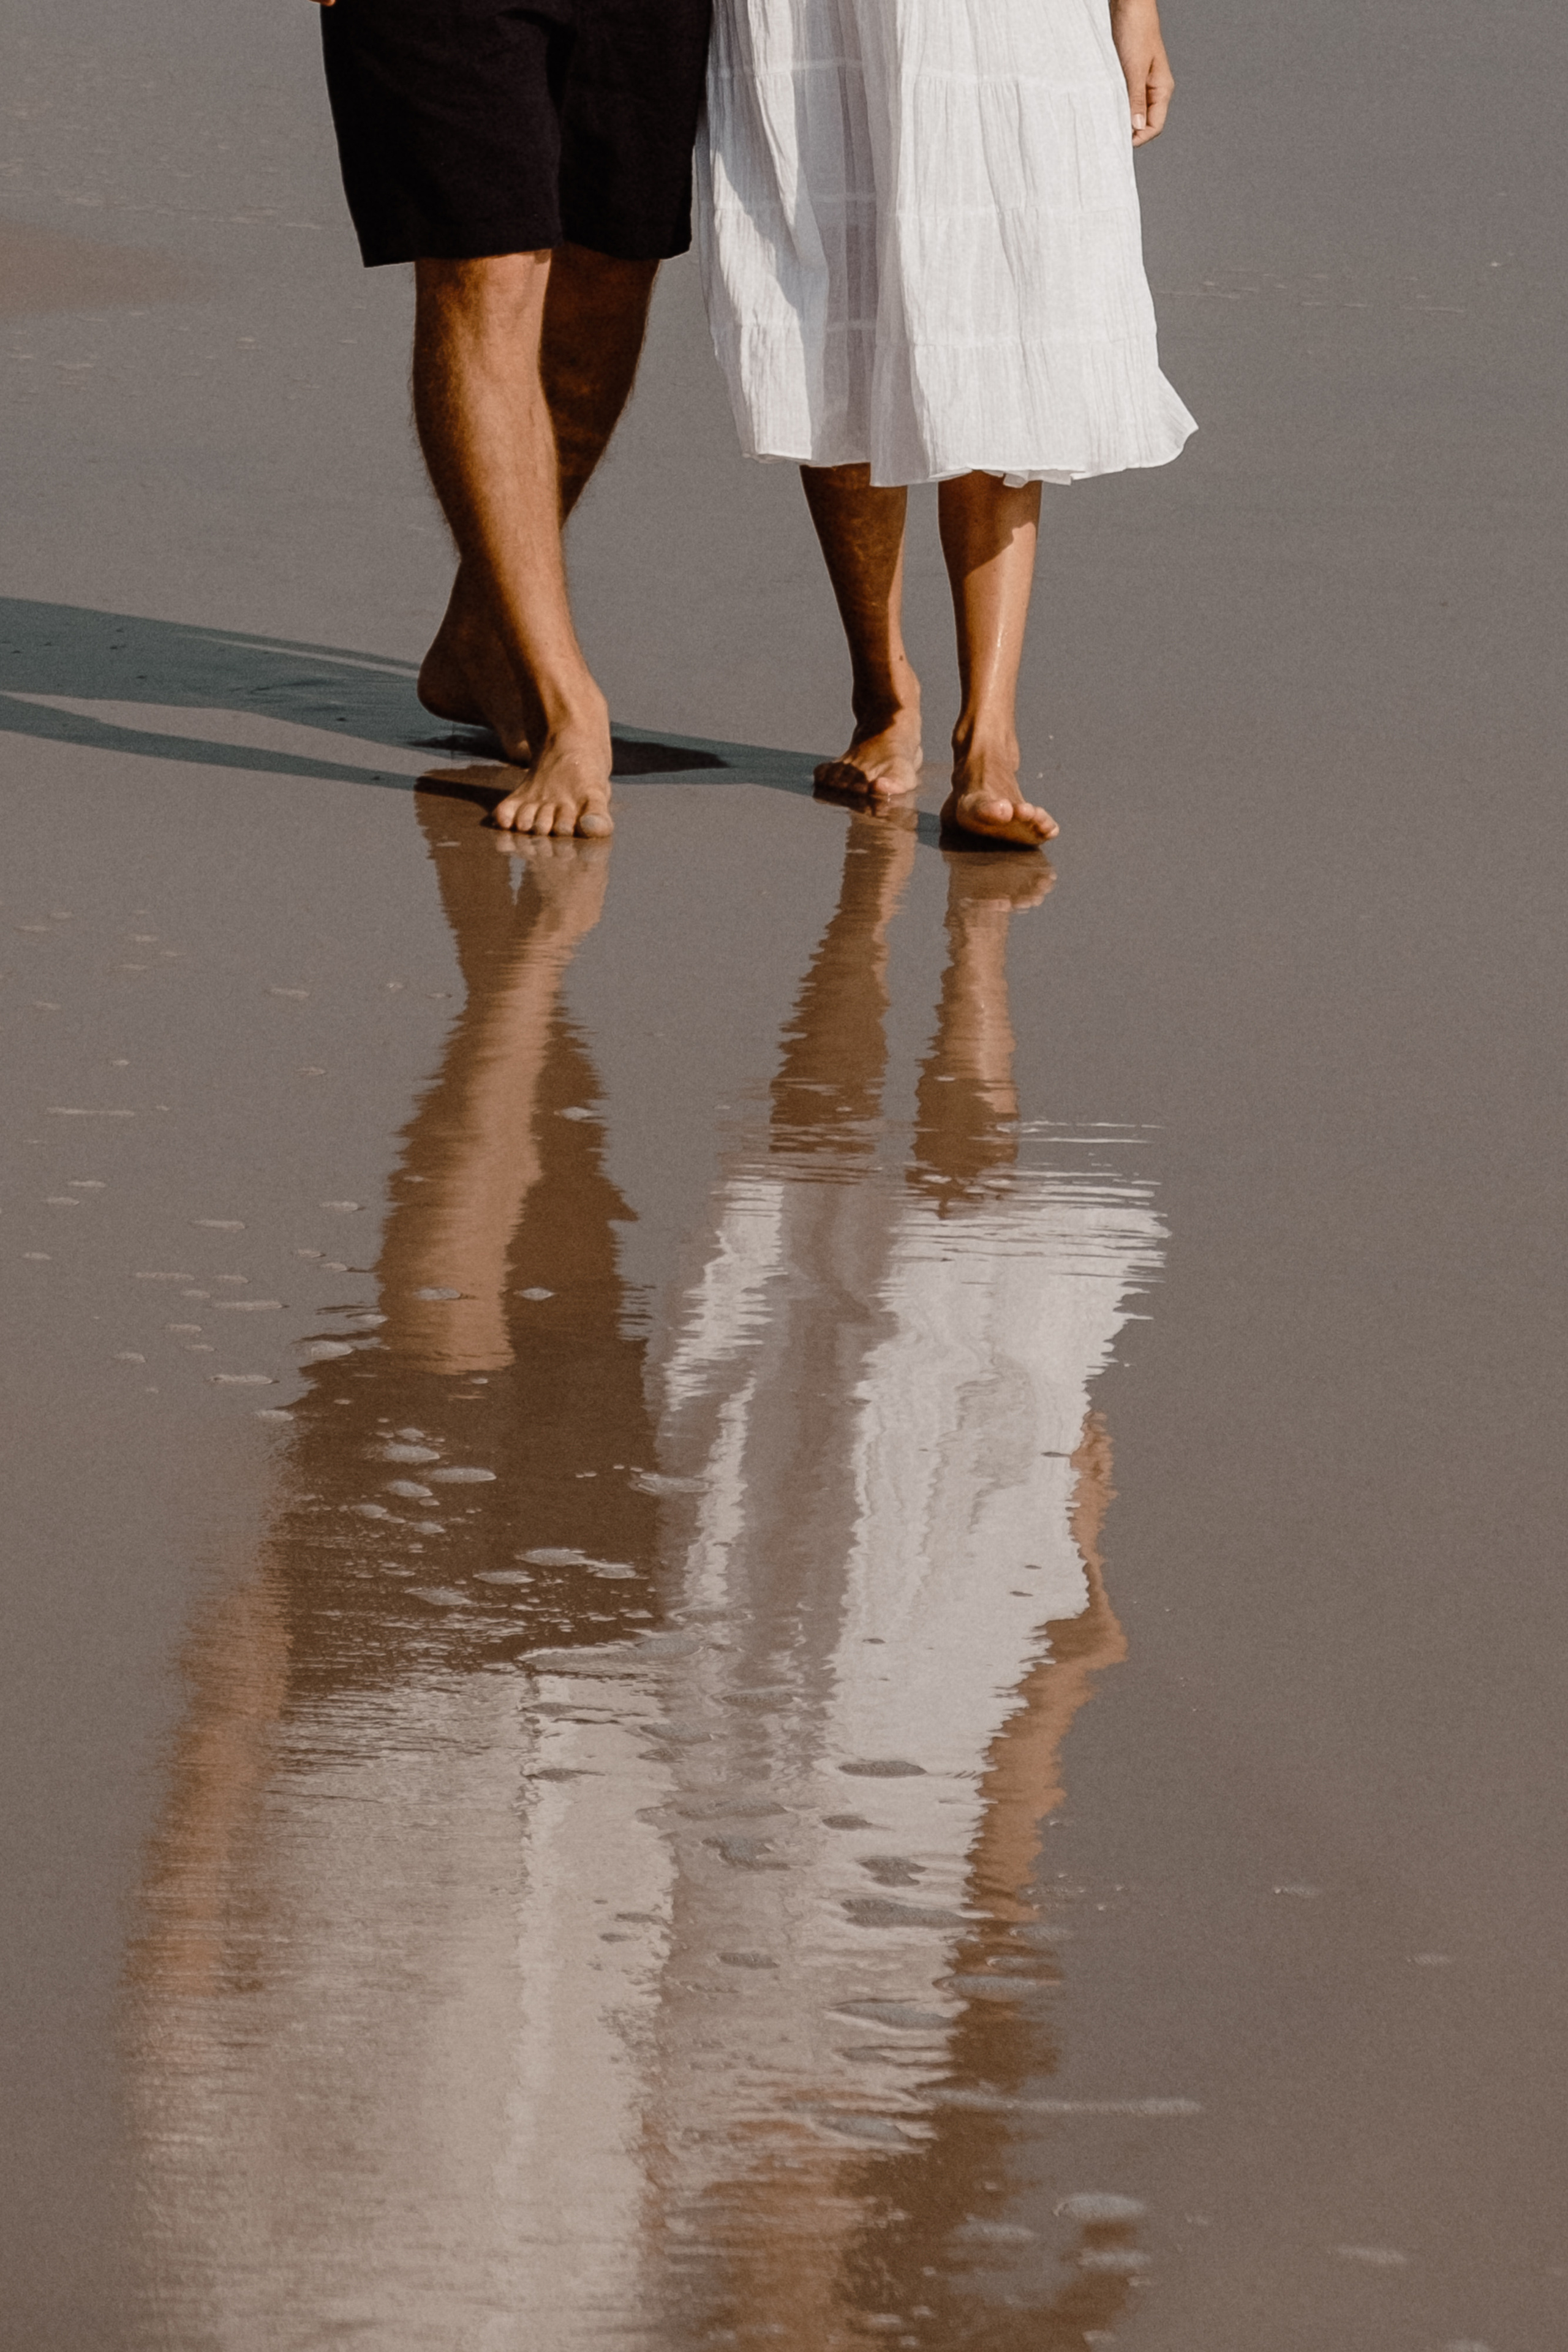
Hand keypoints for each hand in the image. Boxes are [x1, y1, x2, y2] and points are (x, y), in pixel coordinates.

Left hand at [1110, 0, 1174, 145]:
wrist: (1130, 4)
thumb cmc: (1136, 29)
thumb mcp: (1135, 67)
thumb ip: (1136, 98)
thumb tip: (1137, 127)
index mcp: (1162, 89)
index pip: (1155, 126)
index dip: (1139, 138)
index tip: (1119, 140)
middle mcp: (1155, 89)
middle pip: (1145, 123)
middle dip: (1129, 131)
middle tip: (1108, 133)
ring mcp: (1143, 83)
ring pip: (1134, 112)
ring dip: (1122, 118)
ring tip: (1106, 121)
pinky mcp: (1131, 76)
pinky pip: (1126, 99)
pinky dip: (1117, 105)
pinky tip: (1106, 106)